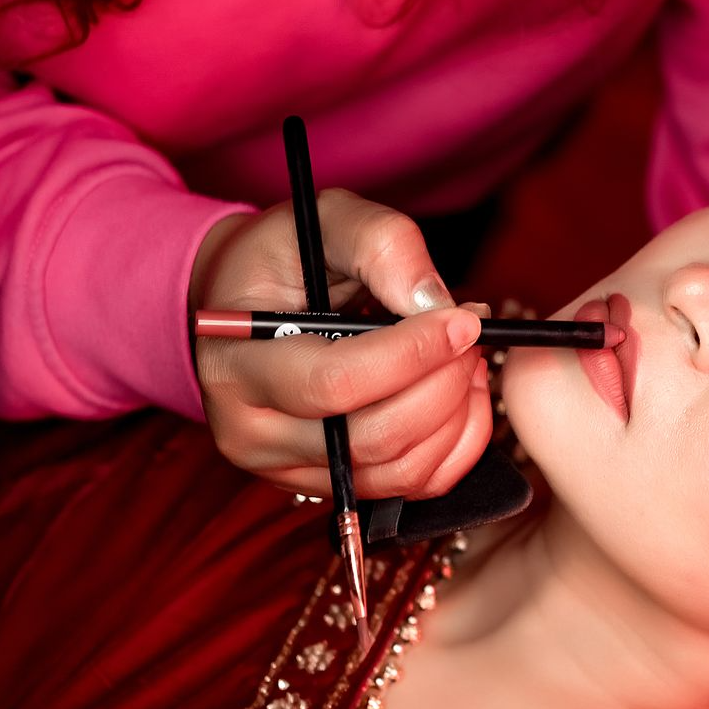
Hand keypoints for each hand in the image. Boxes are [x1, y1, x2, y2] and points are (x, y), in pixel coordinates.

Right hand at [190, 189, 491, 498]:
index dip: (413, 355)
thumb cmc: (281, 259)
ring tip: (466, 361)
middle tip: (471, 337)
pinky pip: (410, 487)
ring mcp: (288, 471)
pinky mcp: (328, 486)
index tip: (463, 321)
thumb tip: (438, 305)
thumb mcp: (324, 221)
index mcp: (237, 364)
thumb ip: (381, 245)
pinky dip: (455, 448)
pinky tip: (461, 400)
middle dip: (443, 385)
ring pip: (399, 471)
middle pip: (373, 437)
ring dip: (456, 417)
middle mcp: (252, 432)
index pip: (336, 382)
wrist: (245, 306)